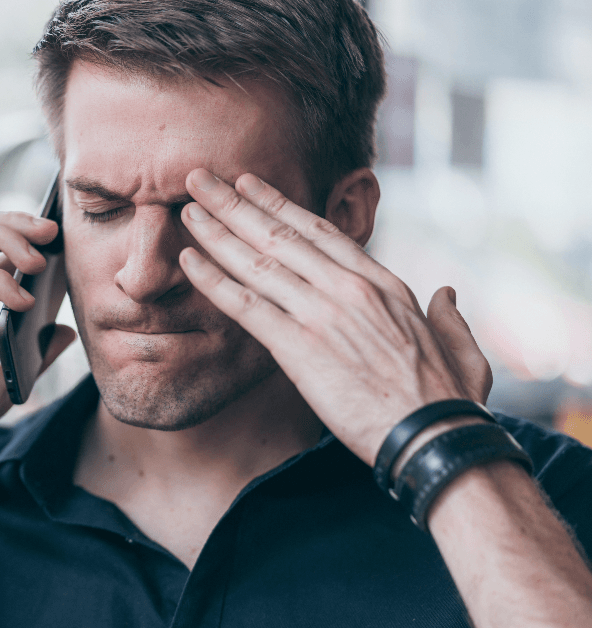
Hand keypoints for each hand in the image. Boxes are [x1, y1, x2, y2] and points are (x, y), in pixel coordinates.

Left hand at [176, 168, 492, 465]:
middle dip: (234, 203)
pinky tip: (189, 260)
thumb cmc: (450, 402)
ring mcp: (322, 314)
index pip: (320, 232)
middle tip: (200, 179)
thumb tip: (448, 293)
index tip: (249, 184)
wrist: (435, 439)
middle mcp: (348, 288)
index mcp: (383, 284)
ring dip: (217, 232)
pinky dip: (214, 280)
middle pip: (280, 235)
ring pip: (258, 262)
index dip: (279, 205)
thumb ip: (449, 317)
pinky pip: (246, 306)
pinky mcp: (299, 348)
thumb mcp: (463, 349)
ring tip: (188, 208)